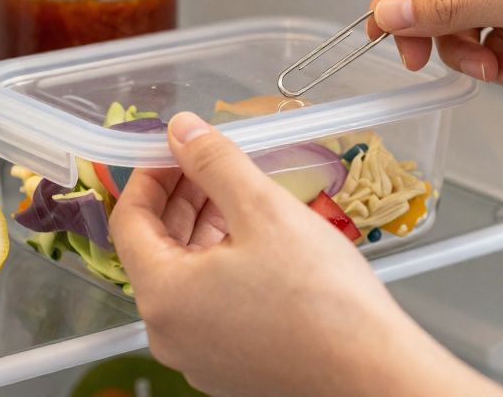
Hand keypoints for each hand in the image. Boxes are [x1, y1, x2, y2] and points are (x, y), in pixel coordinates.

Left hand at [110, 113, 502, 396]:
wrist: (373, 372)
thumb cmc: (322, 299)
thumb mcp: (263, 209)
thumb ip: (214, 162)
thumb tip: (181, 130)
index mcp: (163, 296)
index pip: (128, 220)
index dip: (150, 175)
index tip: (175, 148)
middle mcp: (169, 333)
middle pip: (156, 248)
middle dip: (180, 198)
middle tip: (210, 161)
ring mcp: (198, 354)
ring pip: (186, 275)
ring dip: (203, 228)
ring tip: (239, 193)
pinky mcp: (230, 364)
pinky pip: (209, 303)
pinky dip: (222, 263)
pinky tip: (256, 238)